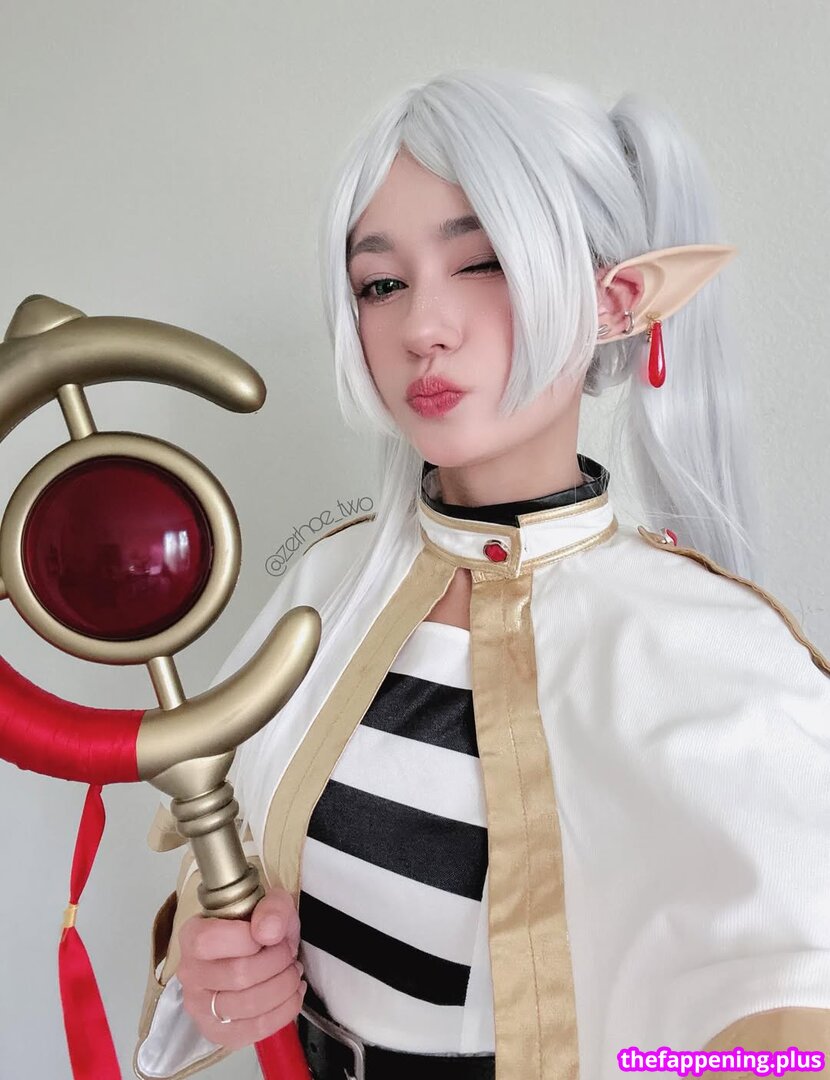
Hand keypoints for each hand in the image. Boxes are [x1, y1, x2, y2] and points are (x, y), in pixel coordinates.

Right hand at [177, 886, 306, 1049]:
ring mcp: (200, 1007)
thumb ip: (271, 908)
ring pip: (248, 1005)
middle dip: (277, 963)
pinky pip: (253, 1030)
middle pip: (238, 976)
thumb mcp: (271, 903)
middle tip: (289, 954)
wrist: (255, 951)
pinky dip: (282, 1012)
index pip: (210, 941)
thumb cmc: (258, 926)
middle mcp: (190, 973)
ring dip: (283, 987)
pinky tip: (291, 995)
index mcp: (192, 936)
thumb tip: (268, 932)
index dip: (250, 939)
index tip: (272, 935)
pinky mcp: (217, 1031)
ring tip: (292, 973)